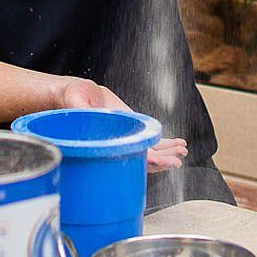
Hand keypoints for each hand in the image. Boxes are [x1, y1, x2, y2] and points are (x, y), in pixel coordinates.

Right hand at [59, 78, 187, 171]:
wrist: (79, 94)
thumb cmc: (73, 99)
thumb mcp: (76, 101)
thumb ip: (81, 108)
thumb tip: (85, 111)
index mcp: (107, 143)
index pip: (132, 157)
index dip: (150, 162)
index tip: (166, 162)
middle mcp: (120, 144)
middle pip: (145, 160)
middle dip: (163, 160)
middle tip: (177, 160)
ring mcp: (129, 139)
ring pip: (152, 152)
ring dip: (168, 152)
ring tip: (182, 149)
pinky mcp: (134, 130)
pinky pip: (152, 140)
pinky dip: (167, 143)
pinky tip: (179, 143)